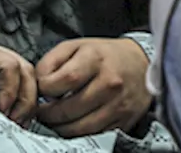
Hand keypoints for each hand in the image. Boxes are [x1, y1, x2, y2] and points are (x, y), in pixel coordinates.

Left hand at [0, 8, 37, 126]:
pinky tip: (7, 111)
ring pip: (20, 72)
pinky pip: (8, 77)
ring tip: (14, 121)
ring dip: (24, 96)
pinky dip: (15, 94)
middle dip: (25, 97)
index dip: (12, 92)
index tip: (0, 113)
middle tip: (14, 123)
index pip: (10, 66)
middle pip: (23, 68)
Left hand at [36, 38, 152, 137]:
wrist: (141, 63)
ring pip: (80, 128)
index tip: (41, 91)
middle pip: (70, 109)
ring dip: (61, 128)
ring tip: (54, 119)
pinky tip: (73, 123)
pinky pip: (95, 135)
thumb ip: (53, 60)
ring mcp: (118, 105)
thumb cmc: (106, 55)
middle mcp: (109, 83)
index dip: (45, 89)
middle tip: (42, 111)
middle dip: (48, 114)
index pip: (65, 80)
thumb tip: (38, 81)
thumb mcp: (77, 46)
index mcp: (96, 59)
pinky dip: (79, 133)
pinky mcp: (124, 121)